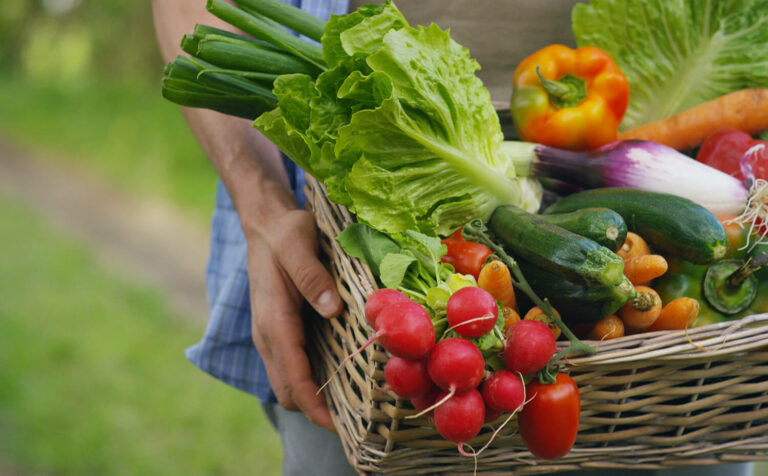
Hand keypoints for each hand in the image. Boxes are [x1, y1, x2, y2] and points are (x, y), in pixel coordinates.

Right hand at [247, 209, 342, 428]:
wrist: (266, 224)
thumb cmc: (285, 233)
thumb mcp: (298, 244)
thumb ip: (311, 275)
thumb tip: (331, 309)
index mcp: (273, 319)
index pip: (292, 375)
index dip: (313, 405)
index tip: (337, 424)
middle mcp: (268, 335)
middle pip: (287, 390)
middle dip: (315, 410)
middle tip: (355, 417)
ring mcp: (271, 335)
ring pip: (288, 382)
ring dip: (313, 398)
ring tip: (351, 404)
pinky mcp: (280, 331)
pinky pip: (292, 366)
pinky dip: (310, 380)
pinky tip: (339, 376)